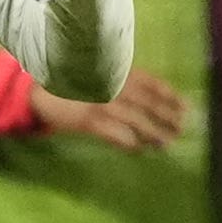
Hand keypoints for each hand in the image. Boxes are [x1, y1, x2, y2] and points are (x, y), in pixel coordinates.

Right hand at [34, 67, 189, 151]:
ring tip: (166, 143)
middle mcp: (113, 86)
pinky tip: (138, 150)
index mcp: (117, 72)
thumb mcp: (97, 74)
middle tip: (181, 129)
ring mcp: (102, 104)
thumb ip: (119, 79)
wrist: (36, 91)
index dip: (170, 96)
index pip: (152, 84)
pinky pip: (116, 135)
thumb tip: (146, 97)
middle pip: (149, 104)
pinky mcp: (89, 122)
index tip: (184, 107)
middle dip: (167, 117)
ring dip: (154, 134)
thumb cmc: (69, 82)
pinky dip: (129, 143)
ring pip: (137, 121)